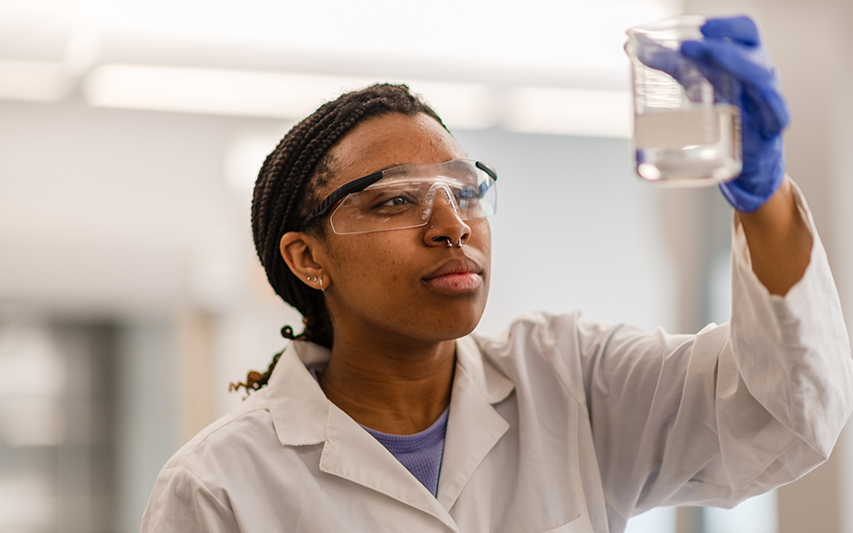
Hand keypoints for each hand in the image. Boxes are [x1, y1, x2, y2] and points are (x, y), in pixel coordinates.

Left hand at [679, 16, 789, 211]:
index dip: (726, 25)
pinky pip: (778, 111)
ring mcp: (768, 96)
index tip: (700, 27)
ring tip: (713, 61)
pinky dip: (772, 105)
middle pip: (752, 48)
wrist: (747, 154)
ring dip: (738, 66)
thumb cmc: (724, 110)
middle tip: (688, 47)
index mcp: (743, 57)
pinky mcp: (773, 123)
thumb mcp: (698, 84)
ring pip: (762, 75)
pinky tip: (763, 99)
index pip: (744, 30)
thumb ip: (671, 65)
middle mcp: (760, 71)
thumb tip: (632, 49)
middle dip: (721, 45)